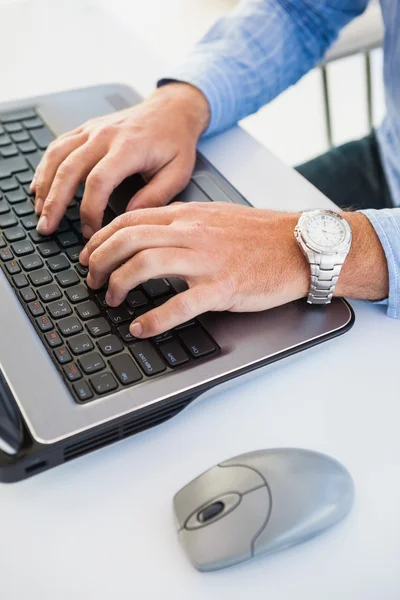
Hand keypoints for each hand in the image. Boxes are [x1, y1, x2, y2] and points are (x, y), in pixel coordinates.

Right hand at [31, 83, 209, 237]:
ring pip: (57, 157)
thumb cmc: (175, 142)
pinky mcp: (85, 129)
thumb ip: (156, 196)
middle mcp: (105, 135)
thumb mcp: (178, 172)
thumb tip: (129, 218)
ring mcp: (92, 130)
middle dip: (55, 202)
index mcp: (129, 147)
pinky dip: (45, 168)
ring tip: (40, 212)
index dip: (90, 210)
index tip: (90, 231)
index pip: (99, 181)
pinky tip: (39, 186)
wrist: (171, 109)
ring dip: (44, 186)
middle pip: (69, 169)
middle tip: (48, 228)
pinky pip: (57, 147)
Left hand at [79, 203, 308, 337]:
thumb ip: (181, 222)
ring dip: (119, 284)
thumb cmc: (259, 235)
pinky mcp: (222, 287)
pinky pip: (180, 304)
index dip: (101, 239)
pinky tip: (141, 328)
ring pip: (146, 264)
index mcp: (187, 216)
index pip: (130, 220)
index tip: (90, 255)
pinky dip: (155, 319)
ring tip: (111, 301)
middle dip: (101, 261)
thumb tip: (148, 234)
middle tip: (93, 280)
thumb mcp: (214, 217)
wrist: (299, 247)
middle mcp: (192, 233)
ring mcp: (206, 260)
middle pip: (129, 239)